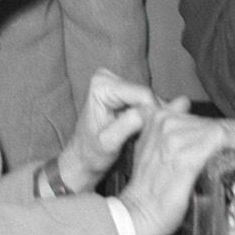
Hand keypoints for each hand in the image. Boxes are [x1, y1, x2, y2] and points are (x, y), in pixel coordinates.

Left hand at [56, 69, 160, 192]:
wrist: (83, 157)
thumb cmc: (91, 152)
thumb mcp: (108, 143)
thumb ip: (126, 126)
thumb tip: (147, 114)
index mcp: (101, 85)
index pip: (143, 94)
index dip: (151, 115)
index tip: (148, 135)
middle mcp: (107, 78)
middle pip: (147, 95)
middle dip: (150, 116)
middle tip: (143, 137)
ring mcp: (115, 83)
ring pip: (149, 99)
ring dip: (150, 118)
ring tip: (140, 135)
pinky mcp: (123, 91)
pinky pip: (146, 103)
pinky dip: (147, 118)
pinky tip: (139, 130)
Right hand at [118, 104, 234, 234]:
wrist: (135, 214)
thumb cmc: (148, 190)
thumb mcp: (154, 152)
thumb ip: (171, 132)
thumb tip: (183, 105)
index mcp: (157, 119)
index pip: (203, 119)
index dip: (230, 124)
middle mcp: (166, 122)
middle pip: (215, 122)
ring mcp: (175, 136)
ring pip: (221, 128)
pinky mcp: (185, 153)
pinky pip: (220, 138)